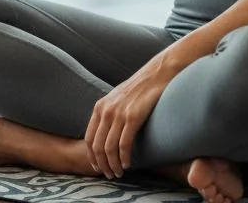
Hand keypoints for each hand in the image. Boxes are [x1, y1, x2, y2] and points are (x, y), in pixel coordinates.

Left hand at [84, 58, 174, 178]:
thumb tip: (107, 133)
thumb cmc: (141, 88)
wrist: (158, 73)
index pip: (89, 138)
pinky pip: (124, 144)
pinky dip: (124, 158)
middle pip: (97, 146)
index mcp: (100, 107)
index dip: (92, 156)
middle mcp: (106, 110)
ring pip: (109, 148)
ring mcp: (119, 113)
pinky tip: (128, 164)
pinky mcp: (133, 116)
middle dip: (102, 164)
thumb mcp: (118, 98)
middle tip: (110, 175)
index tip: (98, 167)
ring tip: (119, 173)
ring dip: (113, 165)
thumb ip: (110, 113)